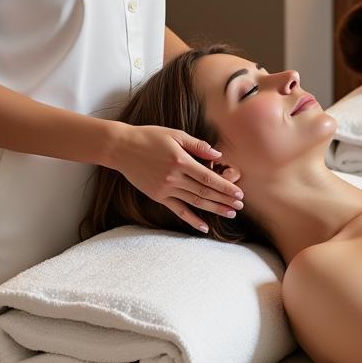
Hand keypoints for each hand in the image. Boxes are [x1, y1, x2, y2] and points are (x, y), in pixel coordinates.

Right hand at [111, 123, 243, 231]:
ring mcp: (165, 189)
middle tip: (240, 206)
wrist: (121, 148)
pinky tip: (204, 227)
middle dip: (224, 200)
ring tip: (229, 214)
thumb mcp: (175, 135)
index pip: (209, 177)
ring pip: (194, 202)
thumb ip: (197, 145)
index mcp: (180, 160)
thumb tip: (218, 155)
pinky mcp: (158, 196)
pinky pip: (178, 210)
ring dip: (213, 209)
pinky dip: (191, 219)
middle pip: (204, 191)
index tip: (239, 193)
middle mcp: (174, 177)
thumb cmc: (149, 136)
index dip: (226, 187)